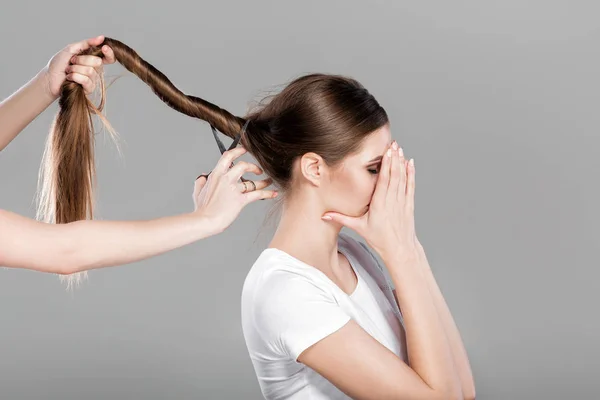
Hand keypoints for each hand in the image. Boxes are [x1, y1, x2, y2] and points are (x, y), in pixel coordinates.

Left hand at [41, 35, 115, 97]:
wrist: (49, 78)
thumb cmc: (59, 63)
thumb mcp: (72, 49)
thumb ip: (87, 43)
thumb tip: (101, 37)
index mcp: (92, 59)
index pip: (108, 58)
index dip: (109, 53)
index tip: (104, 48)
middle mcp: (95, 69)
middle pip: (98, 62)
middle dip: (81, 60)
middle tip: (72, 61)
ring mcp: (92, 80)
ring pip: (90, 71)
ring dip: (75, 69)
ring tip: (68, 71)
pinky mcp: (88, 89)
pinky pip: (86, 80)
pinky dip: (74, 77)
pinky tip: (69, 78)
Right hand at [192, 146, 276, 233]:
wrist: (205, 220)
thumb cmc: (202, 208)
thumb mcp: (198, 191)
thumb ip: (201, 182)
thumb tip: (204, 176)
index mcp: (216, 175)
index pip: (228, 156)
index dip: (238, 151)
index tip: (244, 150)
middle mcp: (226, 179)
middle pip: (243, 166)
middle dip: (253, 166)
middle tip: (258, 170)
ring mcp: (234, 189)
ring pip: (253, 182)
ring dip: (264, 181)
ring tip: (269, 181)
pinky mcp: (241, 200)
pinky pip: (257, 194)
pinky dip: (267, 193)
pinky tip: (274, 193)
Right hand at [322, 141, 417, 260]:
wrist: (400, 249)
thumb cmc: (380, 239)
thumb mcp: (359, 228)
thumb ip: (341, 219)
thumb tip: (324, 216)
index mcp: (380, 205)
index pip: (384, 181)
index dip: (386, 166)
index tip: (386, 153)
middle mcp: (392, 201)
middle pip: (394, 176)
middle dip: (394, 159)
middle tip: (393, 144)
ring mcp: (402, 202)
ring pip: (402, 178)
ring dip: (401, 163)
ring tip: (399, 149)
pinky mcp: (408, 204)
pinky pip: (410, 185)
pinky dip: (411, 173)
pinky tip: (410, 163)